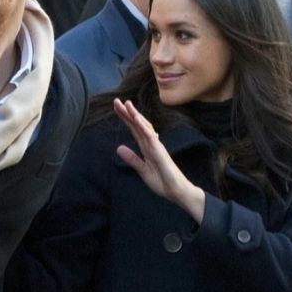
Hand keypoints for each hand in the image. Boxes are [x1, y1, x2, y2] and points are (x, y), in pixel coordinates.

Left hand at [113, 98, 205, 222]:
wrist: (175, 191)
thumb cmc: (162, 181)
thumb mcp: (142, 170)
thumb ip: (132, 158)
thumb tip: (118, 148)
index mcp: (146, 147)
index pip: (134, 129)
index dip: (125, 118)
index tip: (116, 108)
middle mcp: (151, 144)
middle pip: (137, 125)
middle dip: (127, 113)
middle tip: (116, 101)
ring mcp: (156, 146)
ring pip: (144, 127)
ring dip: (135, 115)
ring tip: (126, 104)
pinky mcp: (160, 152)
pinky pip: (151, 137)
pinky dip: (143, 127)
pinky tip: (137, 119)